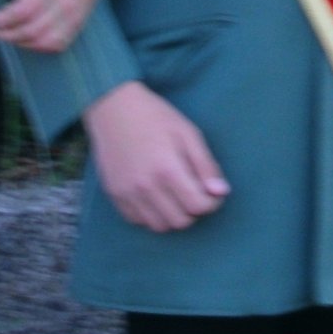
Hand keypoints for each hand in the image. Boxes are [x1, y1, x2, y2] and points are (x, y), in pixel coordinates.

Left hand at [0, 0, 106, 52]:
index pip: (21, 12)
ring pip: (45, 42)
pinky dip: (40, 46)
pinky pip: (60, 43)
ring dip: (21, 42)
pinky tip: (27, 38)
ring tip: (5, 33)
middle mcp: (64, 3)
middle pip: (31, 30)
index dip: (0, 20)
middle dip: (5, 34)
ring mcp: (74, 14)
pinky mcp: (80, 19)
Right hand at [83, 81, 228, 232]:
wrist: (112, 107)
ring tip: (173, 195)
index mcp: (167, 169)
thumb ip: (205, 165)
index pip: (198, 206)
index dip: (212, 202)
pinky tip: (154, 195)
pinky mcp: (114, 195)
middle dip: (193, 210)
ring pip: (159, 226)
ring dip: (172, 215)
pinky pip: (138, 221)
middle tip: (192, 191)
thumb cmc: (154, 116)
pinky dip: (151, 214)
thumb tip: (220, 193)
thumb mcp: (187, 132)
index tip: (211, 191)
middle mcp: (146, 186)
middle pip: (180, 221)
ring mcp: (128, 193)